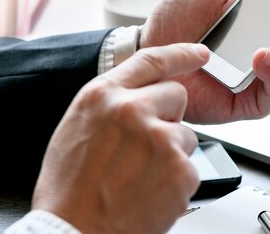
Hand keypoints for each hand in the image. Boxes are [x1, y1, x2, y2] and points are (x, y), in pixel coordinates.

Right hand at [32, 44, 209, 233]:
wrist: (72, 233)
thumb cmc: (69, 190)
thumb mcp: (76, 130)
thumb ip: (110, 105)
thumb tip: (136, 95)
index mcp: (103, 97)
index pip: (151, 60)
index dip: (181, 53)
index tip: (199, 53)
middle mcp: (132, 110)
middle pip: (177, 95)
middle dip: (169, 116)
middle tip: (147, 145)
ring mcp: (159, 138)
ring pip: (186, 134)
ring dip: (172, 153)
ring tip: (141, 177)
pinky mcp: (179, 169)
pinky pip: (191, 168)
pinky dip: (176, 183)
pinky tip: (150, 193)